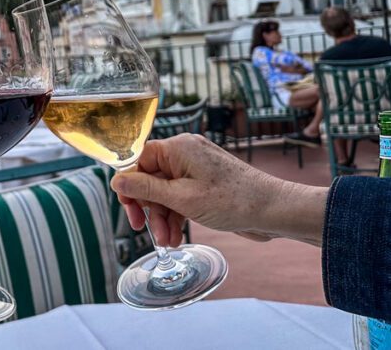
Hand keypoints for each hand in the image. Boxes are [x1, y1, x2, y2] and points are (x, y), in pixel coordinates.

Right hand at [110, 135, 326, 247]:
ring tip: (167, 241)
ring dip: (163, 217)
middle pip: (150, 178)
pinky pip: (180, 198)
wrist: (274, 211)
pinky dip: (176, 216)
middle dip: (149, 207)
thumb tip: (117, 179)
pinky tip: (176, 237)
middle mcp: (185, 154)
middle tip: (144, 229)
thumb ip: (146, 188)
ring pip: (165, 192)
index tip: (129, 208)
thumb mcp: (182, 198)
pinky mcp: (205, 185)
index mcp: (177, 148)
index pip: (139, 159)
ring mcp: (196, 170)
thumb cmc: (232, 200)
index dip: (130, 184)